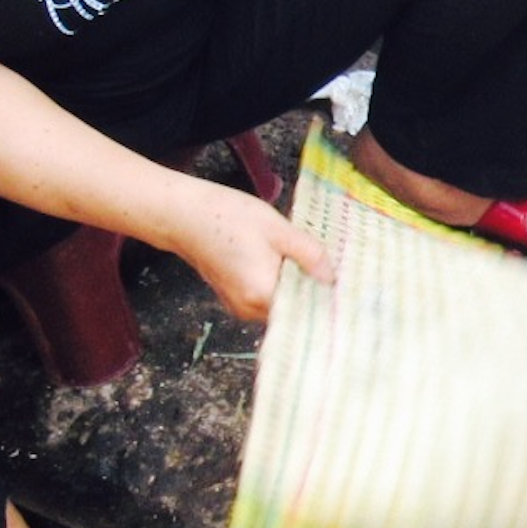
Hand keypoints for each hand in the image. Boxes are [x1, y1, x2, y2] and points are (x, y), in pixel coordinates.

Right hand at [153, 177, 333, 321]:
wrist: (184, 215)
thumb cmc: (227, 218)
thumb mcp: (278, 229)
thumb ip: (309, 255)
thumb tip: (332, 278)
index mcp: (263, 294)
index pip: (306, 312)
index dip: (325, 300)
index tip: (343, 290)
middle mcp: (249, 309)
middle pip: (293, 310)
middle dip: (310, 291)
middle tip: (327, 270)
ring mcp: (238, 306)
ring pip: (279, 304)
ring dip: (293, 287)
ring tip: (302, 262)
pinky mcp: (232, 298)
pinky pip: (264, 298)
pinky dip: (276, 285)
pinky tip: (280, 263)